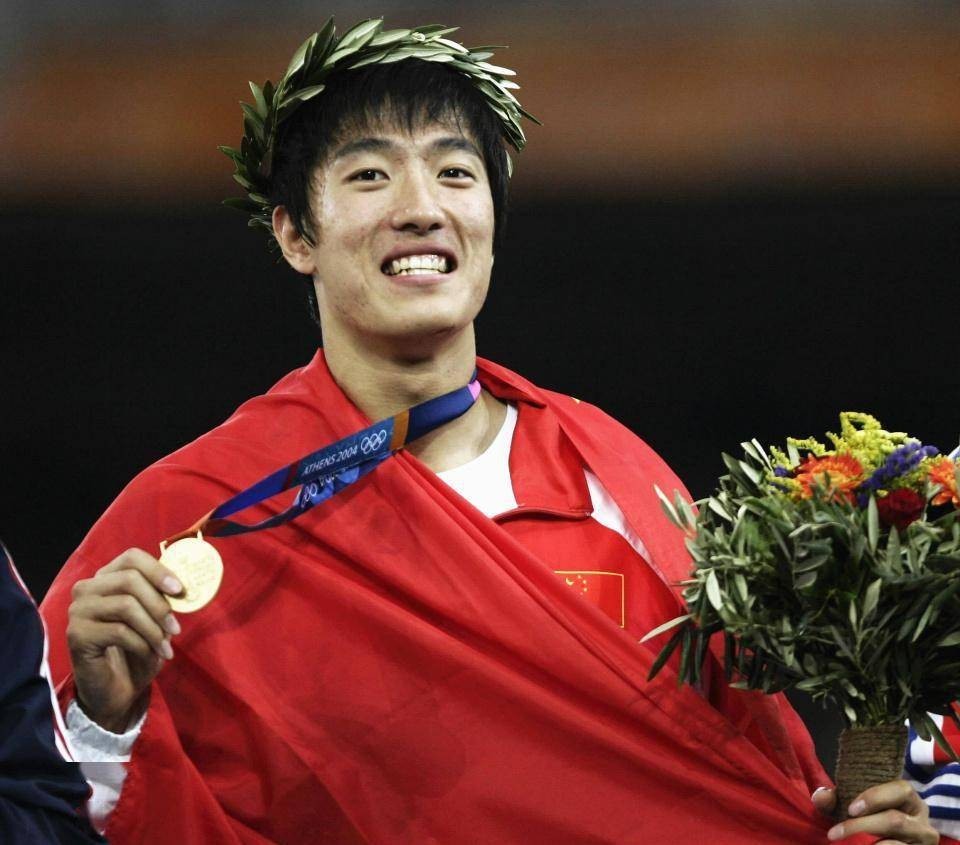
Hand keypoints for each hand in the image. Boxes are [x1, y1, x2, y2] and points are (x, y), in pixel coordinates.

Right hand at [66, 549, 182, 731]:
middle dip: (159, 604)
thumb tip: (184, 585)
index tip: (179, 590)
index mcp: (107, 578)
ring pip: (125, 605)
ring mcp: (78, 611)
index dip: (158, 570)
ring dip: (153, 628)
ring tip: (166, 646)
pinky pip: (118, 631)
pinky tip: (150, 654)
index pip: (132, 558)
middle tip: (176, 628)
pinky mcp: (76, 635)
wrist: (116, 690)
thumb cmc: (138, 649)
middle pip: (130, 579)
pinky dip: (141, 643)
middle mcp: (87, 589)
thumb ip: (162, 597)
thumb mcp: (154, 619)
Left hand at [811, 780, 938, 843]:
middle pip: (896, 820)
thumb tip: (820, 796)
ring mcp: (924, 839)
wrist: (880, 838)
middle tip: (835, 833)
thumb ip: (833, 800)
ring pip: (899, 843)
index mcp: (906, 796)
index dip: (876, 798)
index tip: (850, 809)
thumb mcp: (848, 806)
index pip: (901, 789)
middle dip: (863, 826)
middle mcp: (921, 816)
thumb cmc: (865, 816)